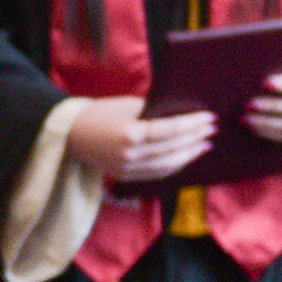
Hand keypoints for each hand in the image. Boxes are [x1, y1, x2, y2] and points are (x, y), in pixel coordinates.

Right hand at [66, 96, 216, 181]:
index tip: (209, 118)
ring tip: (204, 144)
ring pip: (168, 165)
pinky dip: (175, 165)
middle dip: (195, 138)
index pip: (170, 130)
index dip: (192, 124)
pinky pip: (157, 173)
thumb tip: (183, 115)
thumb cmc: (99, 112)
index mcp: (129, 134)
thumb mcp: (128, 105)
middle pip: (172, 149)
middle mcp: (129, 155)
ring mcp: (127, 168)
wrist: (69, 133)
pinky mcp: (125, 176)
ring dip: (190, 155)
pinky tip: (186, 156)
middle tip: (211, 130)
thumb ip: (155, 111)